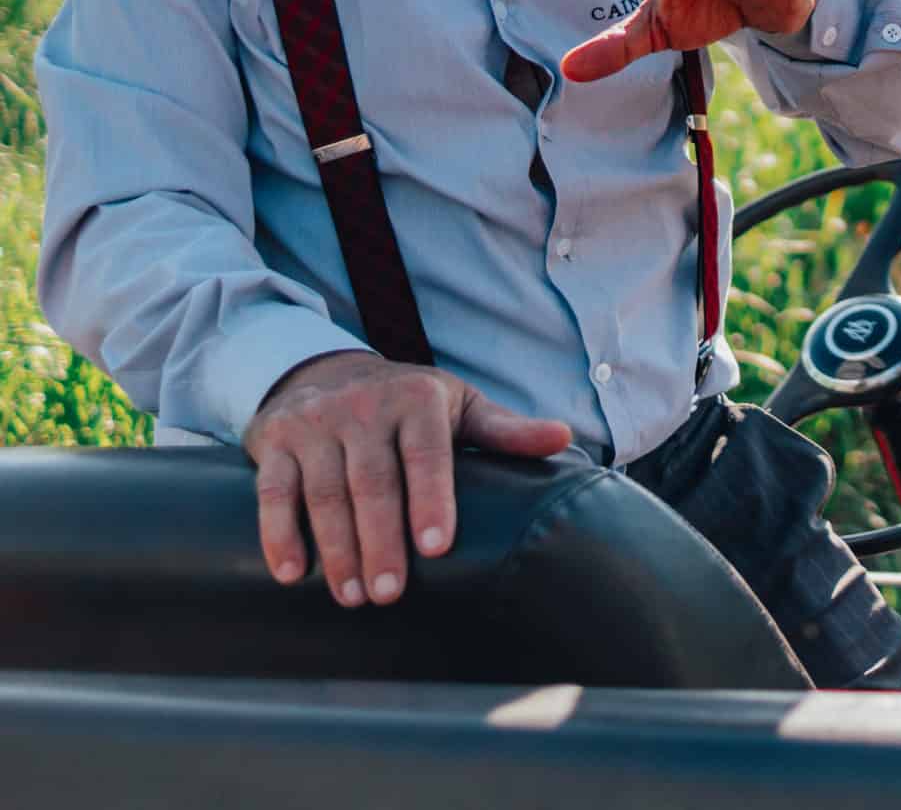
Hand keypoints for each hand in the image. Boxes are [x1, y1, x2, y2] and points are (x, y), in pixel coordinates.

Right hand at [242, 351, 572, 605]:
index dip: (432, 500)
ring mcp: (315, 424)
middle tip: (388, 593)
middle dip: (380, 540)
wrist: (324, 369)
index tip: (437, 547)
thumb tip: (563, 438)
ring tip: (351, 596)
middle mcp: (363, 407)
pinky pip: (273, 490)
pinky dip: (278, 532)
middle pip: (373, 482)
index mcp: (417, 401)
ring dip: (336, 548)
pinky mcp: (274, 441)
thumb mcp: (459, 406)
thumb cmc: (406, 402)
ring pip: (324, 492)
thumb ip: (505, 429)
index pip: (427, 454)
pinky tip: (291, 573)